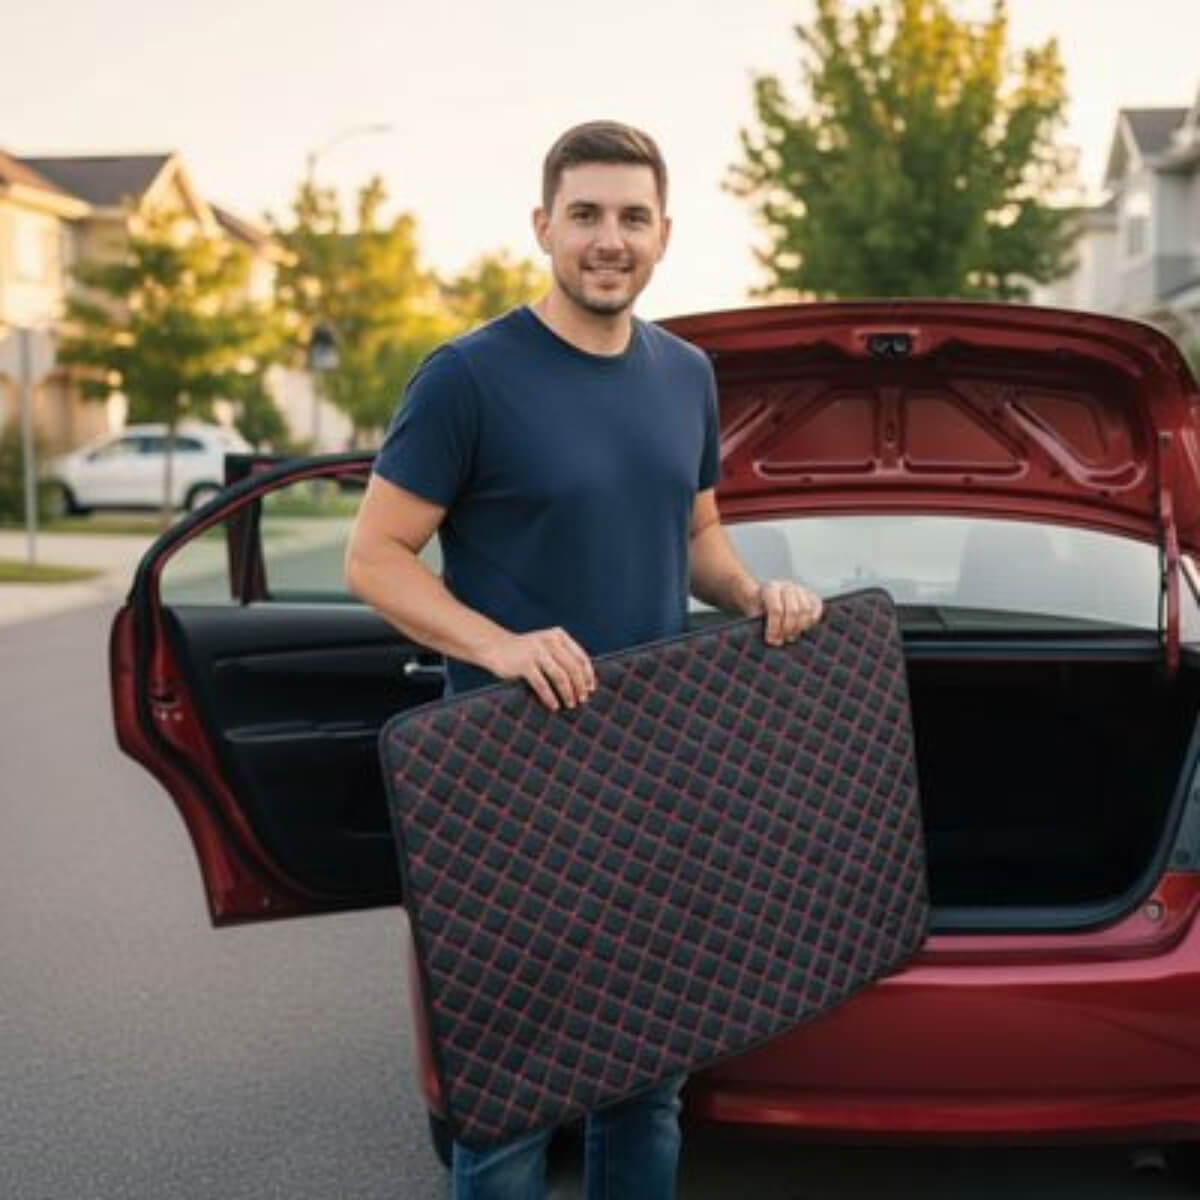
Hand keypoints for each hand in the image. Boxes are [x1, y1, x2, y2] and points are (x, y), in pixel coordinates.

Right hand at [482, 627, 596, 711]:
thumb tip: (583, 683)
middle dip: (579, 686)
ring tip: (570, 704)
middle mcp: (550, 641)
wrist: (495, 646)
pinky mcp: (524, 664)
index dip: (588, 675)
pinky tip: (554, 706)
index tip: (591, 689)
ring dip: (567, 693)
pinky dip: (550, 697)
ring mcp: (536, 652)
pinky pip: (542, 684)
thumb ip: (562, 657)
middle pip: (572, 667)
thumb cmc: (526, 652)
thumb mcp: (546, 647)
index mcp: (559, 636)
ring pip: (560, 676)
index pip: (580, 657)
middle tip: (582, 700)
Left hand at [742, 579, 822, 645]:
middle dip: (788, 629)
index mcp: (771, 588)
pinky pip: (817, 607)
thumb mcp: (753, 613)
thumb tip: (775, 641)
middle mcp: (787, 586)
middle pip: (793, 611)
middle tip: (782, 640)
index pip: (776, 610)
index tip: (771, 639)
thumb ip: (760, 623)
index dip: (774, 627)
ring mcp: (800, 589)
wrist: (765, 598)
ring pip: (806, 610)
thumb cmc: (758, 609)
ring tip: (791, 636)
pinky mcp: (811, 595)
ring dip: (800, 627)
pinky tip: (804, 629)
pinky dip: (812, 620)